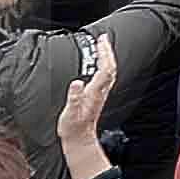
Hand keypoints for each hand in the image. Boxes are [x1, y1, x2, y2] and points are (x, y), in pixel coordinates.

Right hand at [59, 31, 123, 170]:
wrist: (79, 139)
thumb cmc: (73, 128)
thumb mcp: (70, 113)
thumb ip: (74, 98)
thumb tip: (77, 82)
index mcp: (94, 93)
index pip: (105, 68)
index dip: (105, 53)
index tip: (101, 41)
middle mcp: (100, 92)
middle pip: (110, 67)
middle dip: (107, 51)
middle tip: (103, 38)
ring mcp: (100, 94)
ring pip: (109, 72)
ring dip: (107, 58)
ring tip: (102, 46)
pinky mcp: (97, 96)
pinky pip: (104, 77)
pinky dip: (103, 66)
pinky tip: (98, 64)